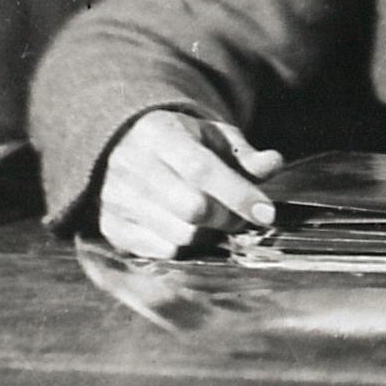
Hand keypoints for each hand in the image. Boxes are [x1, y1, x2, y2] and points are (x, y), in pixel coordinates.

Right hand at [93, 110, 284, 256]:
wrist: (121, 146)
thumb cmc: (177, 141)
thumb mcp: (211, 135)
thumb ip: (243, 153)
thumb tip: (273, 164)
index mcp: (158, 133)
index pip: (201, 169)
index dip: (238, 194)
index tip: (266, 213)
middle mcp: (131, 165)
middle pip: (192, 208)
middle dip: (227, 218)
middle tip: (242, 217)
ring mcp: (116, 199)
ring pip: (179, 236)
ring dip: (208, 236)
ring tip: (215, 221)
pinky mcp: (111, 228)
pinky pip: (161, 252)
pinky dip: (185, 248)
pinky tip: (190, 230)